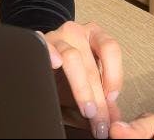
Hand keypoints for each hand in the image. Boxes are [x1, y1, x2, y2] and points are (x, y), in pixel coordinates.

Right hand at [39, 21, 122, 138]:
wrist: (42, 63)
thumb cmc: (67, 73)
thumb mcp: (88, 83)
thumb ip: (102, 96)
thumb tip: (114, 117)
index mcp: (95, 35)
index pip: (110, 49)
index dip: (114, 75)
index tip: (112, 99)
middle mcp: (77, 32)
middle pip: (91, 64)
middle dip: (98, 97)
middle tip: (100, 120)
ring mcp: (57, 36)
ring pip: (72, 57)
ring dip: (82, 88)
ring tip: (86, 109)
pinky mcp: (39, 43)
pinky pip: (45, 46)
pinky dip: (51, 54)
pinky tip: (55, 64)